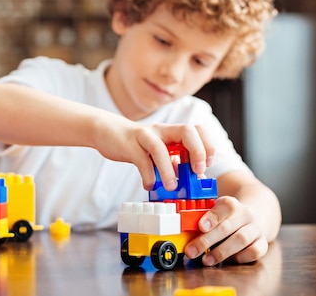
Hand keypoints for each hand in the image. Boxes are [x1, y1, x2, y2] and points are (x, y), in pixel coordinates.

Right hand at [92, 118, 214, 190]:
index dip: (207, 145)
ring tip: (172, 187)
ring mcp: (145, 136)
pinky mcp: (129, 145)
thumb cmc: (136, 143)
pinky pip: (141, 161)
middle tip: (197, 171)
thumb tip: (194, 178)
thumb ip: (175, 161)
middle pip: (187, 131)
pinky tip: (149, 185)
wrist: (107, 131)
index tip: (207, 165)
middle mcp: (161, 131)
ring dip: (169, 170)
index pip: (197, 129)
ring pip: (161, 149)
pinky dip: (148, 176)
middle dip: (197, 152)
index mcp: (171, 132)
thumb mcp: (159, 150)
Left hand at [184, 196, 268, 265]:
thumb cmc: (227, 216)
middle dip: (207, 240)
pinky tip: (229, 260)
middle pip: (227, 227)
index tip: (201, 226)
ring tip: (206, 260)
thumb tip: (184, 227)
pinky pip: (255, 251)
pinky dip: (241, 257)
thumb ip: (202, 216)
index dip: (212, 217)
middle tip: (192, 251)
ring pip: (241, 239)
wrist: (256, 214)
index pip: (224, 207)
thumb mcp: (216, 211)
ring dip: (222, 252)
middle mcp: (245, 214)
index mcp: (231, 204)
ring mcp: (256, 229)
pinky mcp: (263, 243)